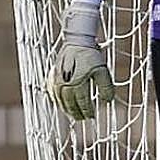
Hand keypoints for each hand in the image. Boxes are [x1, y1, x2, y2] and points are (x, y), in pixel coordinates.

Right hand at [46, 0, 113, 119]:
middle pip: (69, 104)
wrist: (77, 41)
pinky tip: (59, 103)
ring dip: (66, 109)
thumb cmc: (91, 55)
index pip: (82, 103)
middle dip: (76, 113)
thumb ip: (106, 87)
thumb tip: (108, 101)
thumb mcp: (102, 70)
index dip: (87, 111)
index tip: (92, 116)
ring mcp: (57, 80)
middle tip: (82, 118)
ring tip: (72, 114)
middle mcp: (65, 84)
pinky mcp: (52, 75)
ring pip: (59, 100)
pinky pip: (52, 92)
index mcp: (78, 83)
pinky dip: (56, 100)